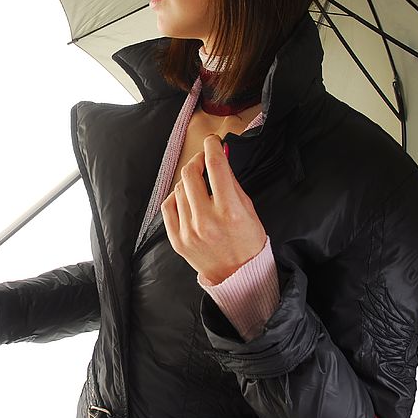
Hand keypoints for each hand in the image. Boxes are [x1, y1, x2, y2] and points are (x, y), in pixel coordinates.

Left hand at [160, 134, 266, 284]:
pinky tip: (186, 198)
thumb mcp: (249, 209)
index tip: (212, 142)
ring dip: (188, 180)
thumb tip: (220, 156)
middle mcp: (207, 221)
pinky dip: (176, 196)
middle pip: (191, 174)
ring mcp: (189, 231)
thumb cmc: (247, 241)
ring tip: (199, 184)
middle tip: (203, 160)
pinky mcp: (177, 240)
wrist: (238, 275)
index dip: (212, 147)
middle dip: (197, 160)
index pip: (216, 166)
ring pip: (179, 188)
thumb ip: (232, 182)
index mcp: (230, 211)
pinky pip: (168, 206)